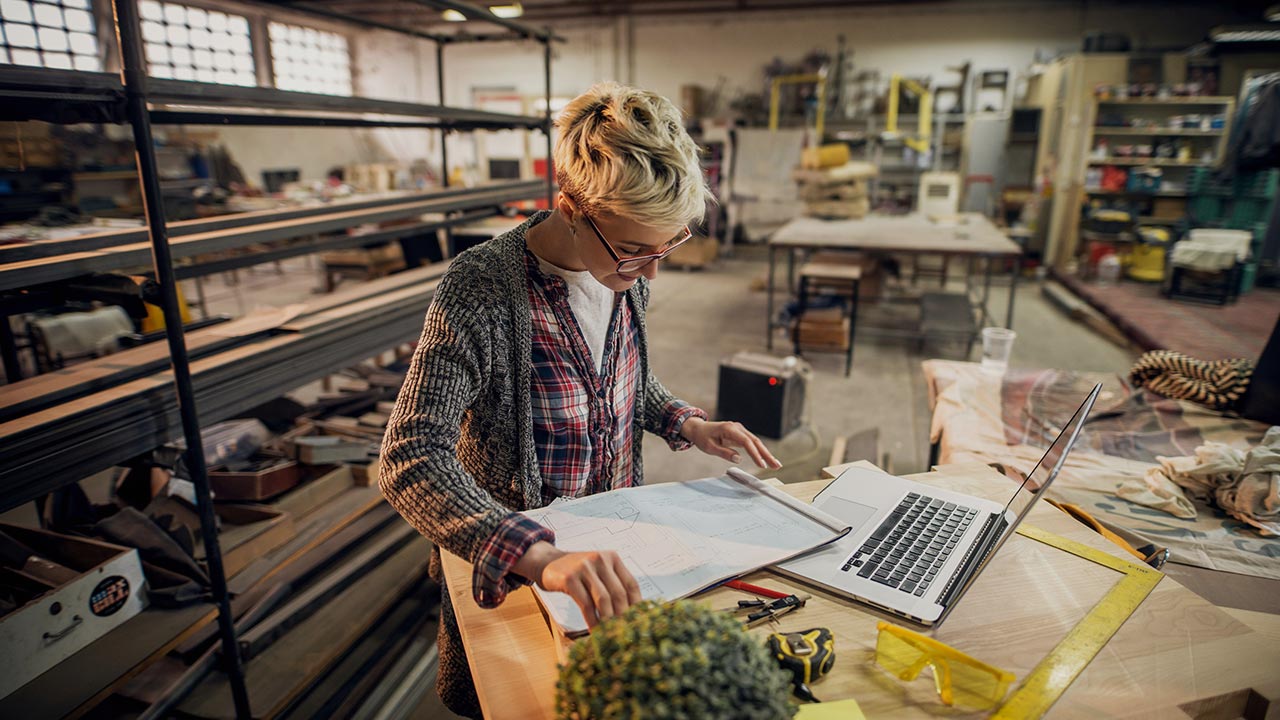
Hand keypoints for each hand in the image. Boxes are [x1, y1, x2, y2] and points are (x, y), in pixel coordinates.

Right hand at [514, 542, 641, 628]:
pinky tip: (594, 630)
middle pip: (619, 593)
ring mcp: (584, 568)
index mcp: (612, 557)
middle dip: (623, 616)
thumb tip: (629, 612)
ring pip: (604, 599)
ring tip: (610, 634)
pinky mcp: (570, 578)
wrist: (548, 562)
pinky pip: (586, 604)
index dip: (636, 605)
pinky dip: (592, 620)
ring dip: (608, 620)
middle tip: (624, 632)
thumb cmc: (576, 570)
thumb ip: (612, 585)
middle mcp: (600, 560)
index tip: (637, 621)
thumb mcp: (597, 571)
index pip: (631, 584)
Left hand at [680, 417, 781, 468]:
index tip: (761, 465)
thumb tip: (738, 459)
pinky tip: (766, 459)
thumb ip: (724, 453)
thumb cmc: (702, 438)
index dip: (755, 454)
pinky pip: (752, 443)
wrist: (698, 429)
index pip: (746, 442)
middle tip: (776, 466)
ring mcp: (740, 430)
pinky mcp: (740, 434)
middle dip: (766, 454)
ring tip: (776, 465)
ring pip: (756, 442)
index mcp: (729, 429)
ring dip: (766, 454)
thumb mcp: (709, 447)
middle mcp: (737, 428)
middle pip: (755, 441)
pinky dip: (760, 451)